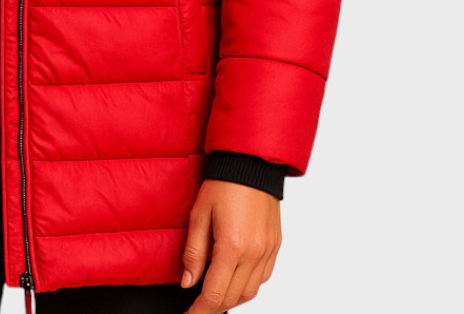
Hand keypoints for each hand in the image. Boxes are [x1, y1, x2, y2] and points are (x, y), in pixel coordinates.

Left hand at [181, 179, 280, 310]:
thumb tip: (187, 282)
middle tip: (197, 307)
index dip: (199, 311)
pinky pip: (263, 278)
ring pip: (250, 292)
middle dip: (213, 307)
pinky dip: (247, 285)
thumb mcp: (199, 214)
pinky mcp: (275, 246)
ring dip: (231, 298)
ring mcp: (268, 251)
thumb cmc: (223, 184)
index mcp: (232, 246)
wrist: (251, 163)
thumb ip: (194, 252)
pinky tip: (234, 279)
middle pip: (233, 298)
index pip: (215, 294)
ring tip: (213, 294)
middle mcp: (254, 253)